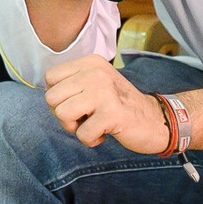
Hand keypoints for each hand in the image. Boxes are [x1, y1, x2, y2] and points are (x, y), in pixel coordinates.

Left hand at [43, 56, 169, 150]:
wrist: (155, 119)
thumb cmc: (119, 105)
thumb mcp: (96, 83)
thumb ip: (73, 83)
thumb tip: (47, 94)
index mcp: (91, 63)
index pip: (50, 78)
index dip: (59, 96)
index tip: (79, 102)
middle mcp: (96, 73)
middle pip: (51, 98)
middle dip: (64, 115)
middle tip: (86, 117)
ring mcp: (104, 92)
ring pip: (62, 114)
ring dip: (76, 128)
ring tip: (94, 124)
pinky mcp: (111, 114)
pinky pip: (81, 134)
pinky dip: (91, 140)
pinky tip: (106, 132)